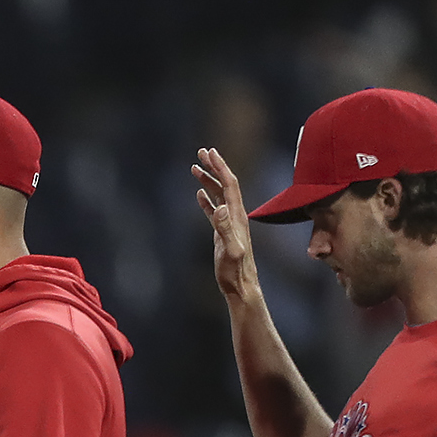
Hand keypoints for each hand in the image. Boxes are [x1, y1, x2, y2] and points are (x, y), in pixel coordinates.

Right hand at [193, 148, 262, 305]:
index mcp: (237, 215)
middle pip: (225, 184)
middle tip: (201, 152)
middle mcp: (235, 215)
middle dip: (214, 167)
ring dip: (209, 179)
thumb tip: (220, 206)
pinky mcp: (222, 232)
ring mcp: (229, 223)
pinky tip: (199, 193)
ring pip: (219, 195)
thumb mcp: (230, 249)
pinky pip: (214, 209)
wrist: (240, 285)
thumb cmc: (235, 270)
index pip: (229, 184)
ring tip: (195, 168)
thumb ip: (225, 228)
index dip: (220, 167)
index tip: (210, 152)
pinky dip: (207, 198)